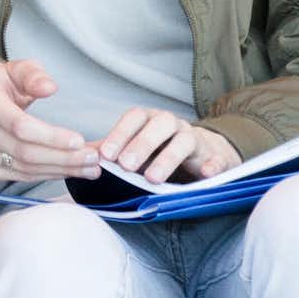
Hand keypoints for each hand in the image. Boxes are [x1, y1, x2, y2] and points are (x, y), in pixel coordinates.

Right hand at [0, 58, 96, 184]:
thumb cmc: (1, 83)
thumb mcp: (18, 69)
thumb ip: (34, 75)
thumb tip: (49, 87)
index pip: (19, 126)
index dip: (51, 137)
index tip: (79, 141)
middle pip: (24, 151)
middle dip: (64, 158)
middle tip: (93, 159)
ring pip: (23, 168)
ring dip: (59, 170)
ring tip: (88, 168)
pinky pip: (17, 176)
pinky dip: (45, 175)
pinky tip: (65, 171)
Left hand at [97, 109, 239, 185]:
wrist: (204, 153)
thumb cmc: (160, 150)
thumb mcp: (136, 147)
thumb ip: (112, 150)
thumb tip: (81, 155)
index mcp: (150, 119)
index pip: (133, 119)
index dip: (119, 134)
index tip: (105, 155)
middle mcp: (172, 125)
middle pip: (158, 127)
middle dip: (141, 145)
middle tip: (126, 166)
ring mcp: (196, 140)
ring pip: (184, 142)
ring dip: (168, 159)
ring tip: (153, 179)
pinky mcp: (216, 157)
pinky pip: (217, 159)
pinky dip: (213, 165)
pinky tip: (206, 174)